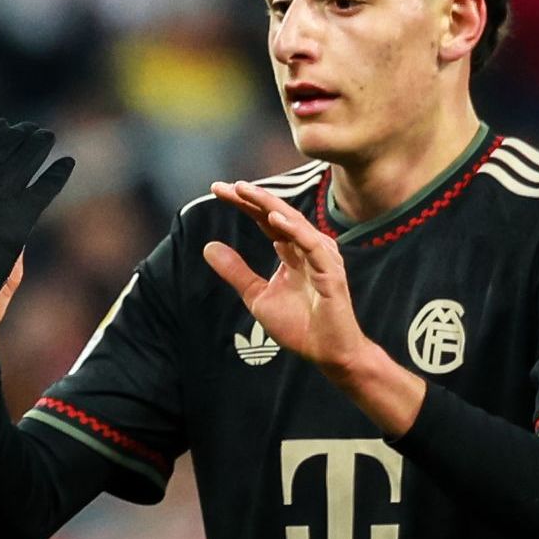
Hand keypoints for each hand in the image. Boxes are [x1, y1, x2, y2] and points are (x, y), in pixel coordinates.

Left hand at [202, 176, 419, 428]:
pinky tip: (273, 217)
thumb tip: (208, 246)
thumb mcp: (257, 296)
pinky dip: (293, 229)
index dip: (244, 204)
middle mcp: (307, 247)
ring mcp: (321, 256)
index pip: (265, 220)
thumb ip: (236, 271)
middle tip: (226, 186)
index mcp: (292, 251)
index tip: (218, 190)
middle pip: (277, 214)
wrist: (327, 352)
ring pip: (294, 222)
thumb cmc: (299, 325)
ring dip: (269, 204)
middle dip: (252, 198)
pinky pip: (311, 244)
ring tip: (245, 191)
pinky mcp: (330, 270)